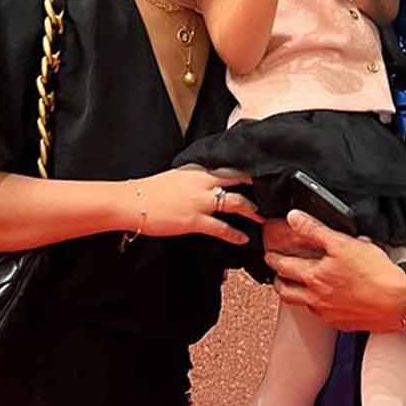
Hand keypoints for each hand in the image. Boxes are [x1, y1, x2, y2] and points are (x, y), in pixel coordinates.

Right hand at [129, 166, 261, 245]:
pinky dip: (235, 234)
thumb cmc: (150, 191)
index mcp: (198, 170)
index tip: (262, 175)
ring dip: (253, 211)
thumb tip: (206, 181)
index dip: (248, 171)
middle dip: (258, 187)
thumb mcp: (176, 177)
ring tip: (264, 218)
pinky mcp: (194, 220)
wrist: (132, 201)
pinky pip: (221, 227)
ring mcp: (200, 201)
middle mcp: (203, 182)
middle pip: (239, 180)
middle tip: (274, 194)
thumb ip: (194, 178)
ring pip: (236, 202)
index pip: (229, 166)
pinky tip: (244, 239)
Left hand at [264, 210, 405, 332]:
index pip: (283, 266)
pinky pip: (319, 315)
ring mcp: (327, 313)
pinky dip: (314, 305)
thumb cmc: (377, 274)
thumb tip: (294, 218)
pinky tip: (322, 299)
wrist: (399, 302)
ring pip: (300, 304)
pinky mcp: (340, 323)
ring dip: (292, 294)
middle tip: (276, 270)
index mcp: (314, 277)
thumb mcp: (344, 243)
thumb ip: (315, 230)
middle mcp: (316, 298)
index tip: (269, 254)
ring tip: (293, 286)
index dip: (273, 257)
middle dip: (277, 278)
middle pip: (285, 290)